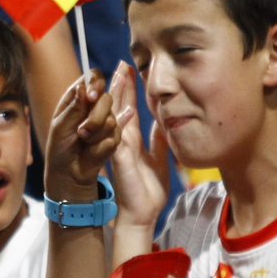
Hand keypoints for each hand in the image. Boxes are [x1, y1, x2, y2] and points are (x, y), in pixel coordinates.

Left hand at [44, 69, 119, 202]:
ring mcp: (107, 121)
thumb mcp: (60, 126)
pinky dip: (99, 147)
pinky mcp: (115, 137)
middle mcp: (94, 106)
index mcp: (78, 98)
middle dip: (95, 117)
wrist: (68, 173)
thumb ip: (73, 107)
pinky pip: (114, 137)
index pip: (94, 78)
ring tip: (83, 143)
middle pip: (106, 98)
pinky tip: (91, 151)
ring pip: (111, 120)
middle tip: (81, 132)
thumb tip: (83, 87)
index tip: (92, 95)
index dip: (96, 83)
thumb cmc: (60, 148)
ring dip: (94, 135)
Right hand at [107, 62, 167, 233]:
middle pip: (116, 107)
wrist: (143, 213)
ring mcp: (117, 150)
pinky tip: (127, 109)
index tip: (129, 68)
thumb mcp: (159, 157)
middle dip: (118, 85)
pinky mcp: (119, 161)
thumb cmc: (149, 190)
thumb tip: (165, 120)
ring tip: (118, 76)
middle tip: (120, 64)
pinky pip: (117, 138)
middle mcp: (120, 141)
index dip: (127, 88)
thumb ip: (158, 139)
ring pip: (112, 118)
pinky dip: (120, 124)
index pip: (126, 107)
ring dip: (115, 97)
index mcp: (130, 140)